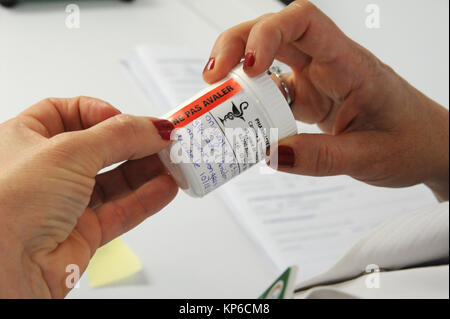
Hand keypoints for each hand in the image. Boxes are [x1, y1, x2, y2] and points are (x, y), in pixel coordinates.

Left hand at [0, 97, 177, 297]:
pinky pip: (121, 210)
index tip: (127, 118)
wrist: (2, 269)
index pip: (67, 113)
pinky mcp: (83, 232)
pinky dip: (146, 198)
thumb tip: (153, 127)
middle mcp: (45, 171)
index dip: (100, 112)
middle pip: (99, 148)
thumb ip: (118, 135)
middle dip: (133, 142)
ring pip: (114, 181)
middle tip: (163, 139)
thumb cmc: (8, 204)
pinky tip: (165, 187)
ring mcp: (65, 203)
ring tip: (173, 162)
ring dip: (146, 170)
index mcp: (25, 139)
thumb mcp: (68, 151)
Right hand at [203, 0, 448, 200]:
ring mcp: (317, 80)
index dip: (267, 33)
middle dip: (236, 45)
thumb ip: (318, 157)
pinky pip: (273, 91)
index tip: (247, 67)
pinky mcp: (310, 98)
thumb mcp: (367, 156)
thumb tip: (269, 153)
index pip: (304, 22)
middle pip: (275, 31)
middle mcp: (329, 64)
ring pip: (269, 60)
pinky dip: (253, 102)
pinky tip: (241, 119)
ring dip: (239, 73)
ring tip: (216, 97)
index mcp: (350, 65)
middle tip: (212, 77)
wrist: (429, 148)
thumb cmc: (411, 142)